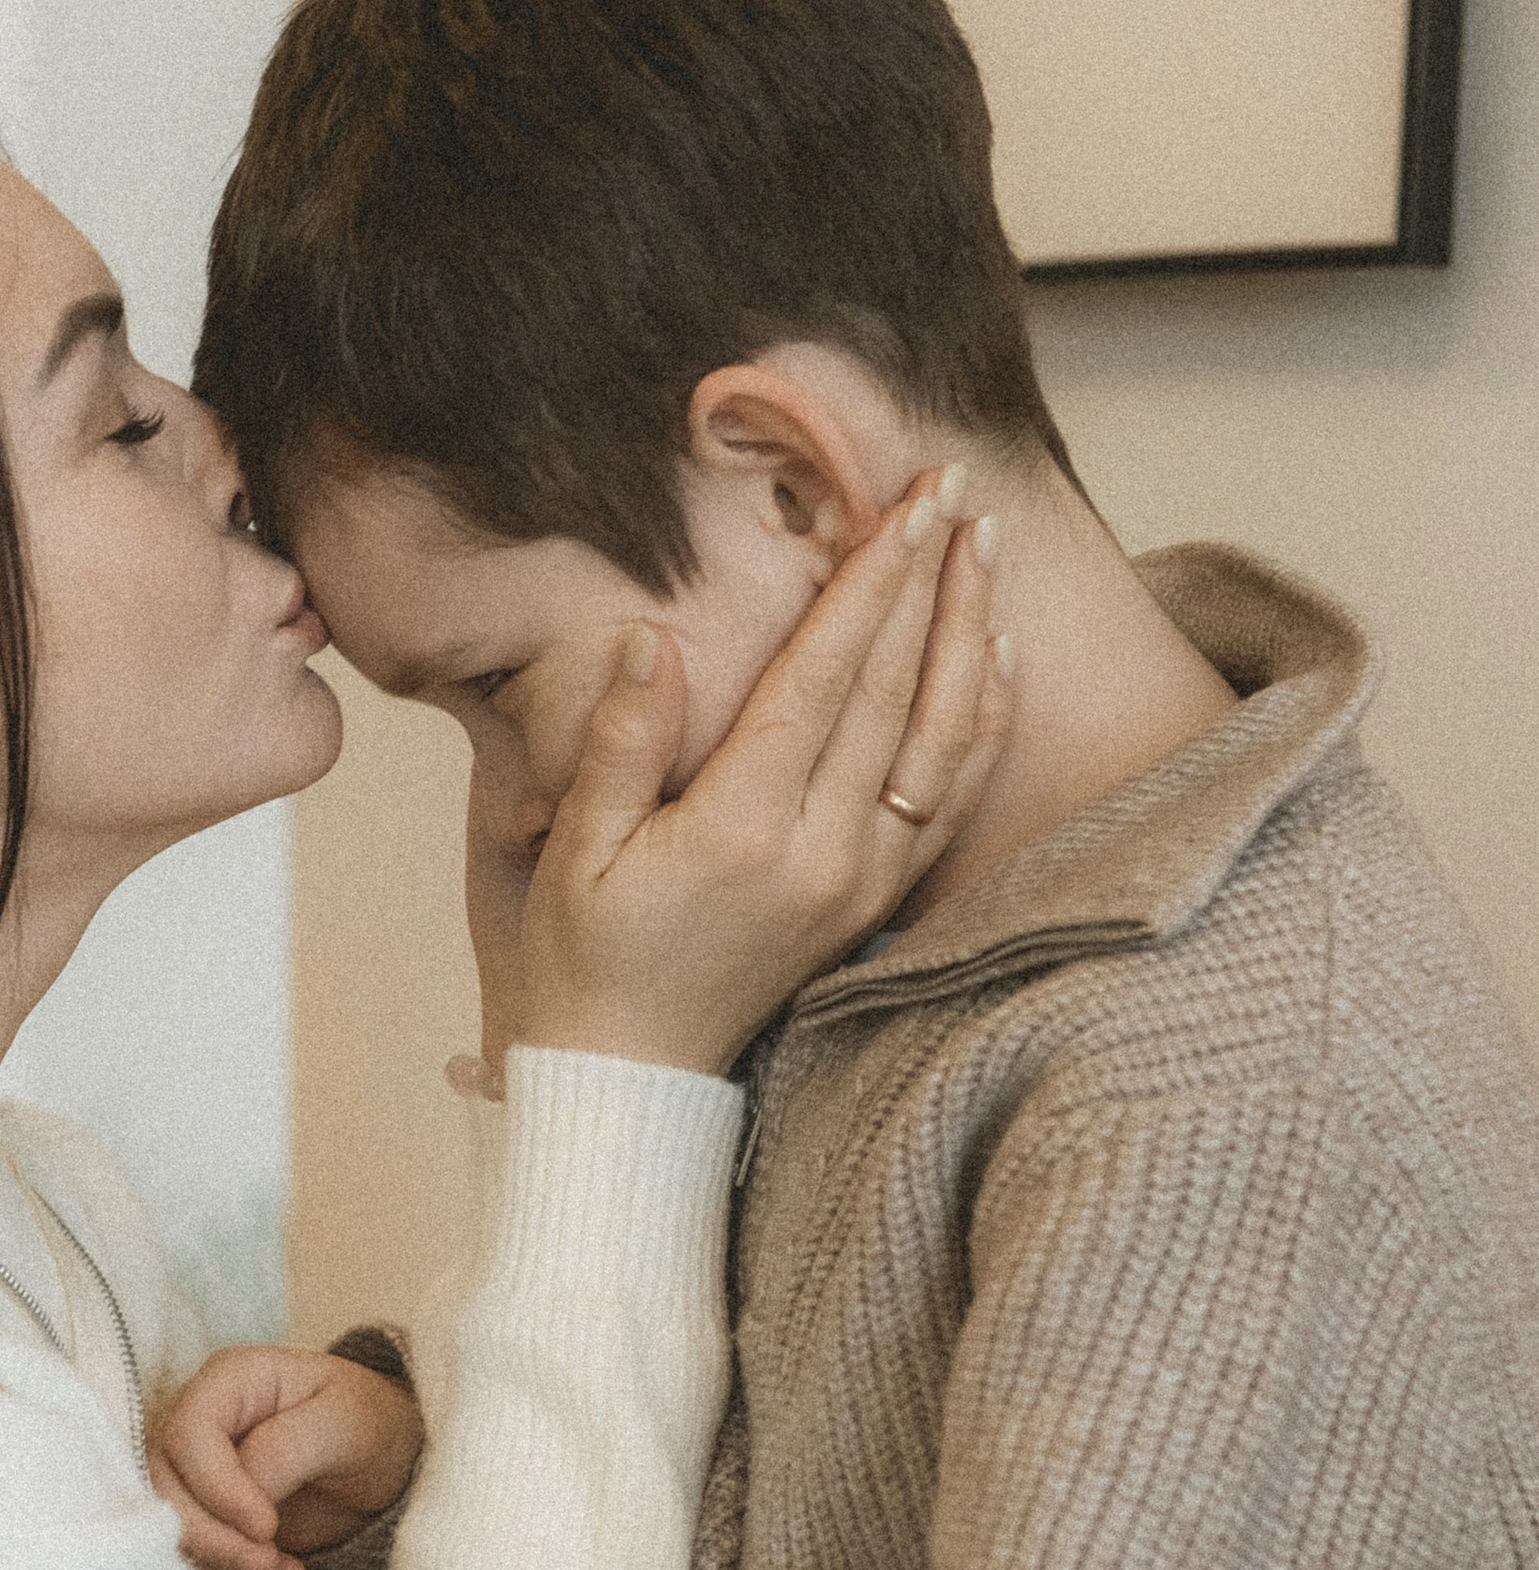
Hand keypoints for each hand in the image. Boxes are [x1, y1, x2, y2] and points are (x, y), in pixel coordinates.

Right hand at [151, 1349, 424, 1569]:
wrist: (384, 1461)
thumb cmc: (370, 1423)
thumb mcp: (347, 1423)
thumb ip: (289, 1446)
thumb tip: (246, 1491)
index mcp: (229, 1380)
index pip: (188, 1433)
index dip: (217, 1487)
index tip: (267, 1527)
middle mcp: (200, 1422)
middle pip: (166, 1486)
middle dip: (214, 1537)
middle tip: (270, 1564)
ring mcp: (198, 1471)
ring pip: (172, 1526)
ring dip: (224, 1565)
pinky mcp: (209, 1515)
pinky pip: (195, 1552)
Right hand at [496, 477, 1009, 1083]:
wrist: (633, 1079)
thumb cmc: (586, 962)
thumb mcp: (576, 853)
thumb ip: (619, 745)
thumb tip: (649, 640)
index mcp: (742, 831)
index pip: (826, 680)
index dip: (870, 585)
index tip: (905, 505)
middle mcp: (821, 854)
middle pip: (896, 692)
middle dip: (928, 582)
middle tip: (952, 490)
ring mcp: (860, 881)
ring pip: (943, 742)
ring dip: (968, 636)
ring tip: (983, 551)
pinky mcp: (875, 902)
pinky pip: (952, 800)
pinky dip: (981, 722)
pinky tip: (993, 657)